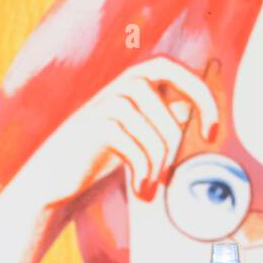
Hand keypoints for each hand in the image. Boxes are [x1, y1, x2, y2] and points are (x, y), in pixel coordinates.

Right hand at [14, 55, 220, 207]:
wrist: (50, 180)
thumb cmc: (93, 159)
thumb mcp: (132, 134)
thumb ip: (158, 117)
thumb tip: (194, 109)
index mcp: (131, 82)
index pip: (179, 73)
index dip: (204, 98)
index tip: (212, 132)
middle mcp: (122, 86)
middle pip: (173, 110)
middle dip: (180, 142)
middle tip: (173, 173)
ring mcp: (109, 104)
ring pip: (159, 135)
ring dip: (159, 167)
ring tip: (150, 188)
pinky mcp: (99, 127)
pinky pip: (140, 150)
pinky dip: (144, 174)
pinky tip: (139, 189)